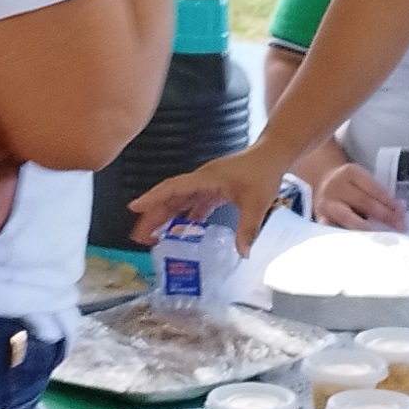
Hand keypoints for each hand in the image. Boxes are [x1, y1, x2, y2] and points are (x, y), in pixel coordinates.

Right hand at [129, 146, 293, 252]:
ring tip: (153, 237)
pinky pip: (194, 203)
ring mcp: (207, 184)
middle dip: (153, 215)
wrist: (273, 154)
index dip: (153, 198)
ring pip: (180, 201)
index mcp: (206, 179)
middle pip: (171, 197)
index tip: (134, 207)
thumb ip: (248, 228)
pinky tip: (182, 230)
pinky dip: (186, 217)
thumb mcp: (257, 202)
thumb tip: (242, 253)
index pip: (173, 188)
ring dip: (166, 217)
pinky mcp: (214, 189)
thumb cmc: (263, 171)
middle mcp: (202, 180)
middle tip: (139, 236)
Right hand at [313, 162, 406, 230]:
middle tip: (399, 227)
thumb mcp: (359, 179)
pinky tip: (360, 244)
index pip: (374, 189)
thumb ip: (373, 193)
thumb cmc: (349, 183)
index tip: (402, 215)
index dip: (389, 203)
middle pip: (363, 202)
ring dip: (367, 229)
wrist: (321, 180)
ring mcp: (326, 203)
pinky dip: (346, 236)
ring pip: (348, 218)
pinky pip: (334, 229)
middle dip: (383, 216)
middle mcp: (336, 186)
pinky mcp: (320, 218)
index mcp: (350, 172)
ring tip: (382, 237)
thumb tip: (395, 214)